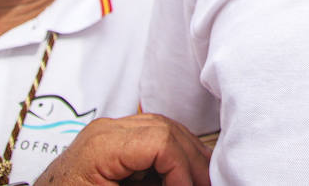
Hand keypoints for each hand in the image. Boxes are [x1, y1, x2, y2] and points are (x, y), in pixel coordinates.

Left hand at [34, 114, 210, 185]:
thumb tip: (186, 185)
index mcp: (102, 145)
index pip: (161, 140)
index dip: (182, 168)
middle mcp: (107, 129)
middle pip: (167, 129)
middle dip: (191, 161)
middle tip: (206, 185)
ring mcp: (109, 131)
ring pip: (164, 128)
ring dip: (185, 154)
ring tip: (198, 180)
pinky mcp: (112, 140)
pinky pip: (152, 135)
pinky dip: (171, 153)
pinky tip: (180, 174)